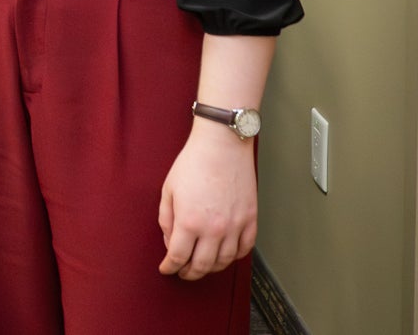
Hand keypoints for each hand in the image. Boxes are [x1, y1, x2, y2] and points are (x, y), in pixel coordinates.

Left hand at [157, 122, 257, 278]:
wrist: (222, 145)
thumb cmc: (193, 163)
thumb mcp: (168, 190)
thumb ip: (167, 220)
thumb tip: (171, 241)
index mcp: (189, 222)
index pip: (178, 257)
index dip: (169, 267)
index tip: (166, 269)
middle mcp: (214, 229)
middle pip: (202, 266)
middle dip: (189, 273)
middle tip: (182, 272)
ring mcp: (235, 226)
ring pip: (225, 261)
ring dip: (211, 268)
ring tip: (202, 265)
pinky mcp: (250, 219)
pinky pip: (244, 249)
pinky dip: (234, 257)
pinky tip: (225, 254)